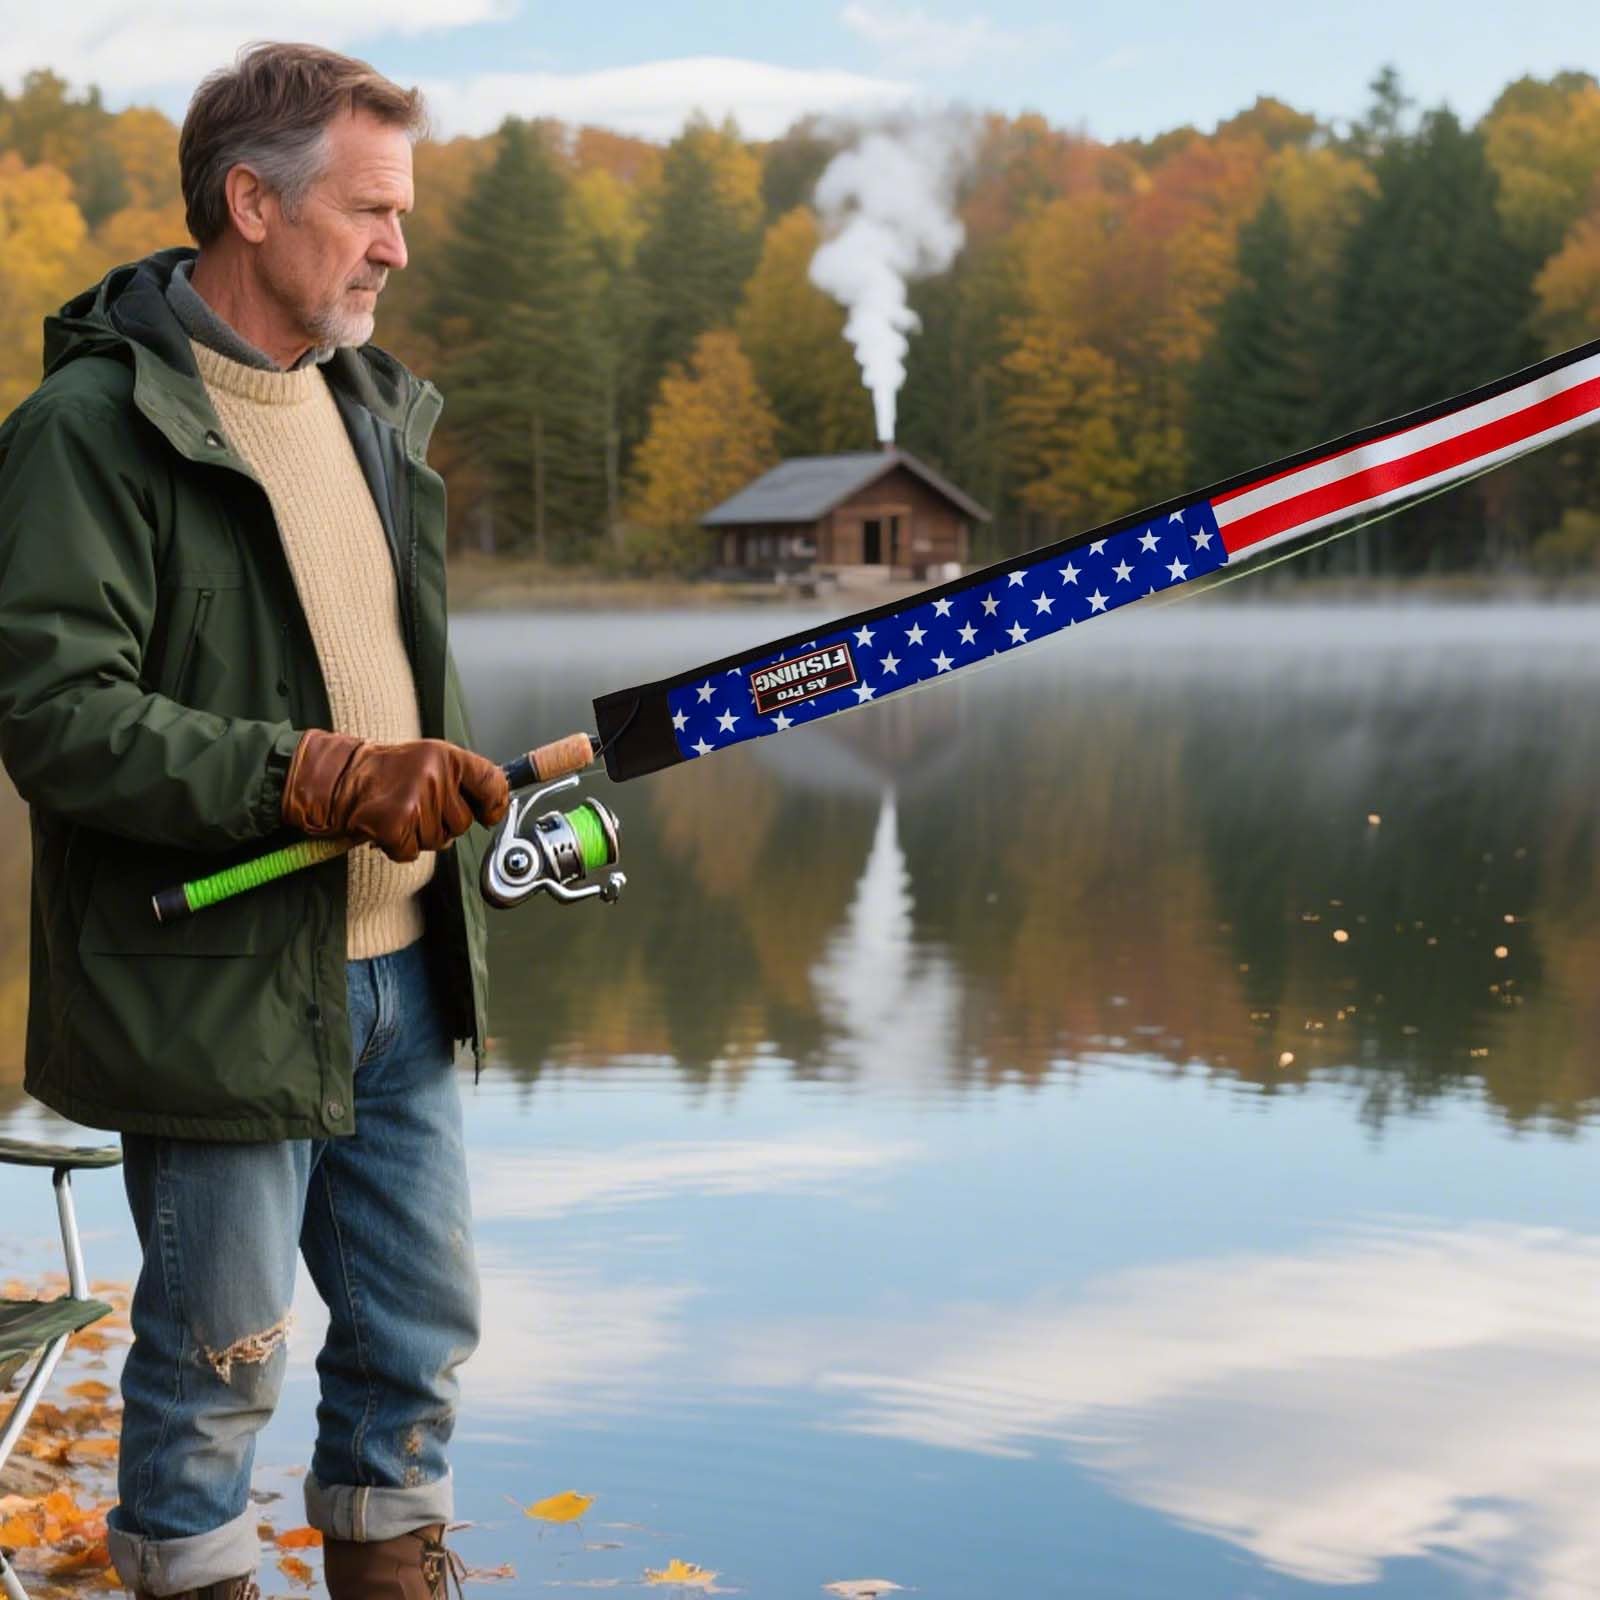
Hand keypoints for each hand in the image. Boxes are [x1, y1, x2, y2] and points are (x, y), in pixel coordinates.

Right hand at [282, 730, 509, 862]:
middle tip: (419, 805)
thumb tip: (495, 807)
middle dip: (445, 823)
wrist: (342, 779)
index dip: (496, 803)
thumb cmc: (389, 773)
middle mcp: (435, 776)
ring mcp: (416, 801)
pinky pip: (413, 852)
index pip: (492, 781)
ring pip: (439, 840)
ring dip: (421, 834)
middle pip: (464, 822)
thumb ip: (464, 780)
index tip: (490, 813)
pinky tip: (390, 826)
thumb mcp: (431, 761)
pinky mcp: (397, 824)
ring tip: (403, 812)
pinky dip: (401, 846)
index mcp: (447, 757)